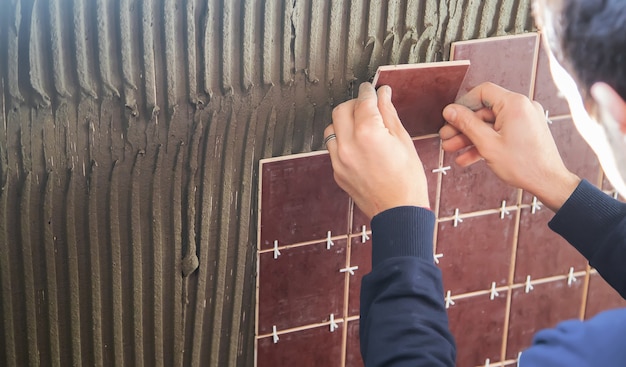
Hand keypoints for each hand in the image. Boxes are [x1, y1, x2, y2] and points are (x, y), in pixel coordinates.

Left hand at [324, 82, 428, 219]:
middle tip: (368, 107)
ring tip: (363, 127)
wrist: (399, 212)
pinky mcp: (337, 172)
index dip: (369, 91)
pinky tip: (359, 145)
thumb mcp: (403, 140)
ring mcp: (339, 160)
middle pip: (341, 110)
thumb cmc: (407, 180)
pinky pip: (333, 147)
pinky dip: (343, 140)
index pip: (363, 101)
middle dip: (354, 104)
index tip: (372, 89)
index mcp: (368, 134)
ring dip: (345, 122)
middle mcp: (348, 145)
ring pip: (332, 128)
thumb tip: (383, 94)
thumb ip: (388, 113)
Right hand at [440, 82, 579, 211]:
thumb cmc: (523, 165)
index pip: (483, 92)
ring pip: (490, 124)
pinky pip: (501, 132)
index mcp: (514, 104)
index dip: (463, 103)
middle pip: (484, 111)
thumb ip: (466, 124)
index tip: (450, 117)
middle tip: (446, 137)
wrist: (549, 183)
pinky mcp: (526, 131)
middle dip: (463, 126)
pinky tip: (468, 157)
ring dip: (470, 137)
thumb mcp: (487, 144)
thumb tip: (450, 111)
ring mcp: (525, 120)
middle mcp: (522, 107)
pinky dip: (485, 142)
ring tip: (452, 149)